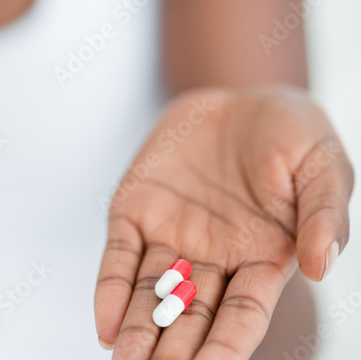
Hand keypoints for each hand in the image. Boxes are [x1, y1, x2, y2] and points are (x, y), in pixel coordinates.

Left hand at [94, 85, 353, 357]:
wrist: (245, 95)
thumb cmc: (294, 134)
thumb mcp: (324, 166)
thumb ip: (323, 215)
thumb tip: (320, 264)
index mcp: (264, 257)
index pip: (241, 316)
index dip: (223, 347)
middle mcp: (215, 257)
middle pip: (190, 316)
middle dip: (171, 352)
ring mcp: (174, 234)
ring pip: (150, 295)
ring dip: (136, 331)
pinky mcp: (139, 207)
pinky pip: (121, 253)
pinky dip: (110, 287)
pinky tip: (106, 321)